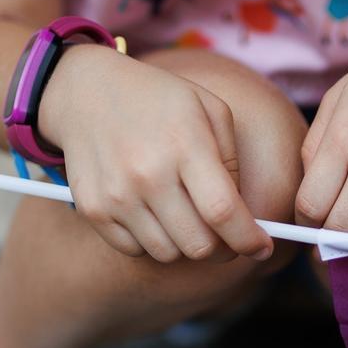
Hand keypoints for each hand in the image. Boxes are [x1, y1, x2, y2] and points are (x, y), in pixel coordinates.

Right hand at [39, 45, 272, 262]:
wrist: (85, 92)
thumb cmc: (158, 100)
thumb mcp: (208, 109)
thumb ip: (232, 161)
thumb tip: (244, 216)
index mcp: (185, 144)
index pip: (223, 211)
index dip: (248, 239)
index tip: (262, 248)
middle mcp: (148, 174)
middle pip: (199, 244)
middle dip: (222, 248)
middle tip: (224, 235)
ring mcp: (117, 195)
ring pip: (168, 254)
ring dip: (184, 244)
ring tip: (183, 215)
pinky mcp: (93, 210)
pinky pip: (135, 250)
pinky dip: (151, 241)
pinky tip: (152, 213)